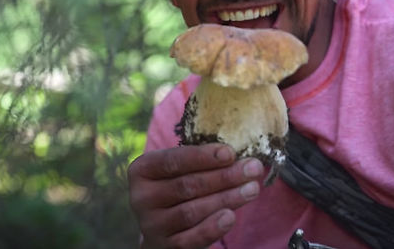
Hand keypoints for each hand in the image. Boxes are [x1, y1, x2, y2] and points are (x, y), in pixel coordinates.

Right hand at [127, 144, 264, 248]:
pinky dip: (212, 227)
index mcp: (142, 169)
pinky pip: (190, 238)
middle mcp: (141, 197)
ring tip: (252, 189)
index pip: (173, 161)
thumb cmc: (177, 188)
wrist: (163, 226)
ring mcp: (151, 224)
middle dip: (224, 177)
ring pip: (191, 211)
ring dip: (226, 199)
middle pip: (187, 185)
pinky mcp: (163, 245)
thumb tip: (238, 155)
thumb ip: (200, 161)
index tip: (231, 153)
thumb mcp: (179, 170)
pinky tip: (231, 216)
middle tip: (252, 169)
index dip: (203, 157)